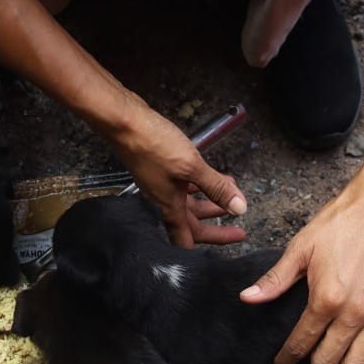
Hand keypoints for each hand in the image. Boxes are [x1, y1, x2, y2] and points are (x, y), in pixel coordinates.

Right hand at [106, 98, 248, 247]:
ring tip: (229, 194)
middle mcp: (162, 201)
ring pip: (188, 202)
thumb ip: (216, 188)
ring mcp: (159, 185)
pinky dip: (198, 185)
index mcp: (169, 208)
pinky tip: (208, 176)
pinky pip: (182, 186)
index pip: (189, 239)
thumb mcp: (191, 167)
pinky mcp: (158, 170)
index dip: (214, 240)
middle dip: (216, 222)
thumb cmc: (154, 146)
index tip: (235, 236)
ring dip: (209, 200)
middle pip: (192, 222)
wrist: (124, 123)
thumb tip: (239, 208)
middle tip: (237, 220)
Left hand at [240, 176, 363, 363]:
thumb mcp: (301, 248)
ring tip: (333, 352)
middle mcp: (354, 313)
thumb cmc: (342, 223)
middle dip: (312, 363)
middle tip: (307, 353)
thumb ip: (275, 279)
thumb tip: (247, 298)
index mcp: (326, 299)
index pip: (301, 344)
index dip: (287, 359)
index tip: (282, 363)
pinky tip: (363, 352)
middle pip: (329, 362)